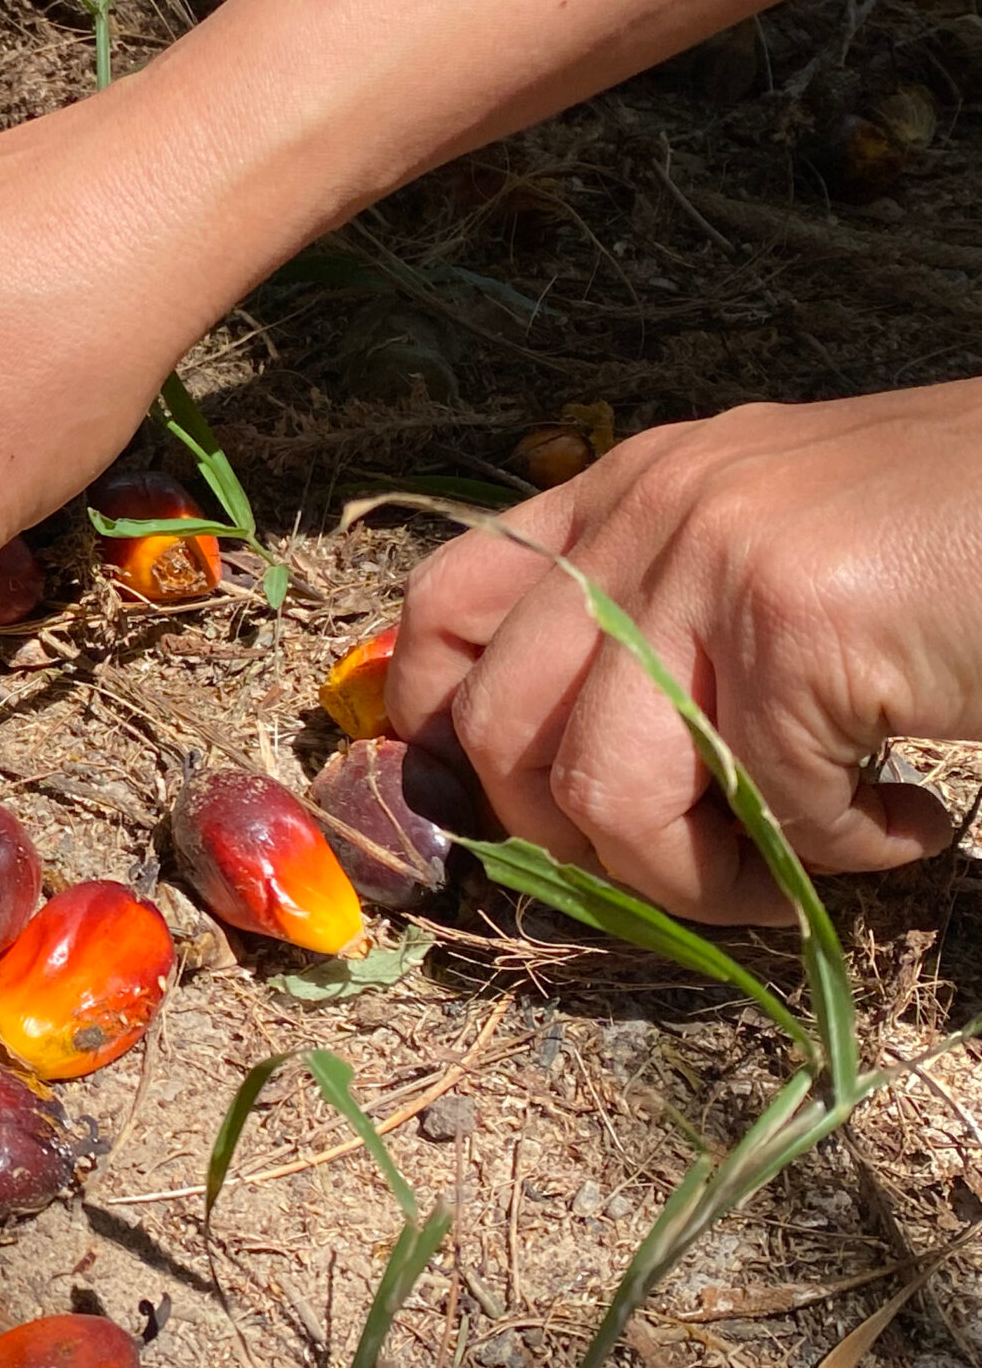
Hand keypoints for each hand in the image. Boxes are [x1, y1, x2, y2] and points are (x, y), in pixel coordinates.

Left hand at [388, 384, 981, 922]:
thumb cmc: (964, 540)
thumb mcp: (774, 559)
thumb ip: (664, 630)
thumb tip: (557, 782)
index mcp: (627, 488)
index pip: (444, 607)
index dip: (439, 729)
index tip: (510, 811)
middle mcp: (646, 510)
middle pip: (499, 731)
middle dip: (587, 847)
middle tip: (705, 867)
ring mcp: (713, 560)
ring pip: (600, 794)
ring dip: (701, 879)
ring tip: (806, 868)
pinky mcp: (795, 627)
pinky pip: (761, 809)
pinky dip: (840, 858)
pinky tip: (915, 826)